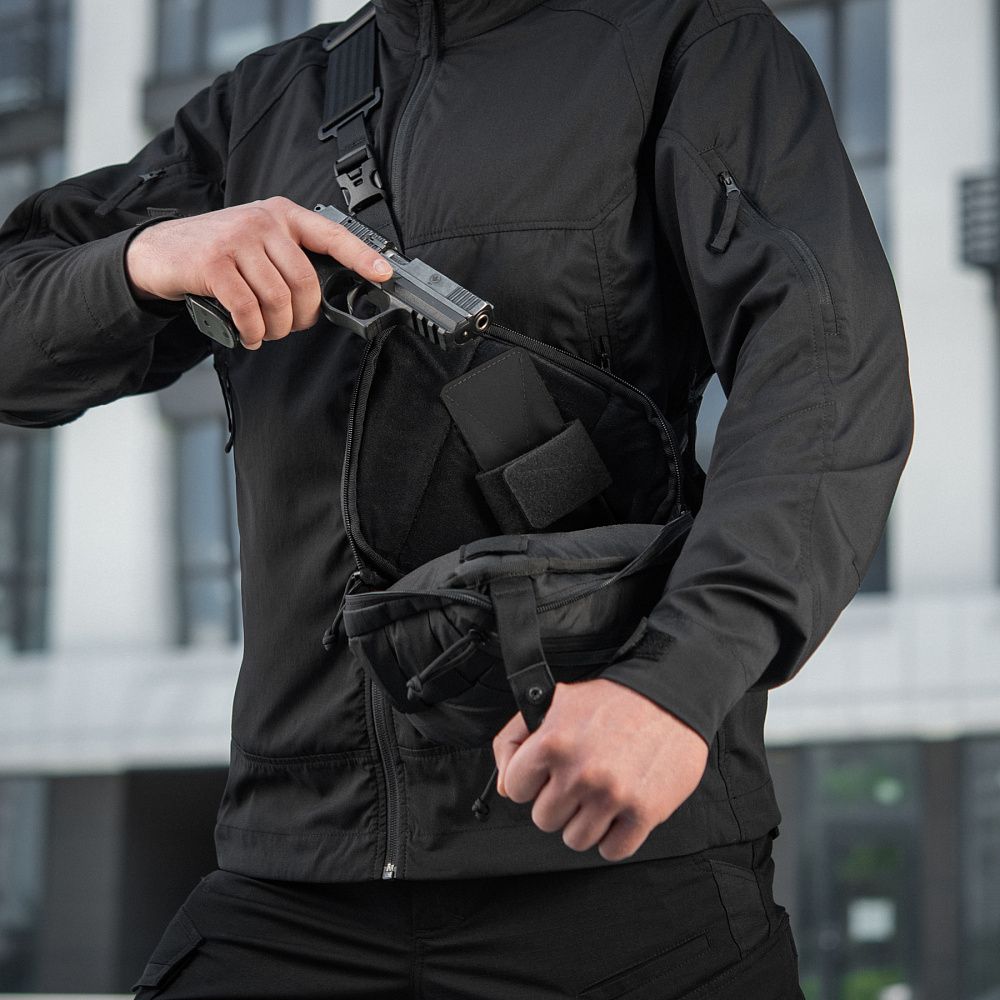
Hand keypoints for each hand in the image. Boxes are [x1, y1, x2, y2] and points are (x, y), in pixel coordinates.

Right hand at [125, 196, 392, 349]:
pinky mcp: (213, 263)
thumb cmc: (217, 253)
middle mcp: (263, 221)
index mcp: (282, 215)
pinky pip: (248, 309)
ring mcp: (237, 239)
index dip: (361, 256)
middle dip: (303, 316)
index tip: (384, 275)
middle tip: (290, 326)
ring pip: (279, 299)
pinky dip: (252, 331)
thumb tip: (326, 298)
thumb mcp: (258, 243)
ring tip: (264, 331)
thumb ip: (290, 259)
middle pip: (306, 282)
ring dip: (275, 328)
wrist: (158, 251)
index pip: (332, 234)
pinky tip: (248, 334)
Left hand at [493, 678, 708, 861]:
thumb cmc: (613, 700)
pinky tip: (620, 810)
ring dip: (586, 822)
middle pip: (544, 819)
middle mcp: (580, 772)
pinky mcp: (644, 813)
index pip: (516, 789)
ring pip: (575, 840)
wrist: (671, 696)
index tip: (547, 775)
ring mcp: (612, 796)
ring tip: (601, 795)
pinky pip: (612, 850)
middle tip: (580, 782)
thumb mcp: (555, 703)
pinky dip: (615, 836)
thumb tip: (506, 790)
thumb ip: (516, 740)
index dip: (531, 782)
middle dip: (559, 802)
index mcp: (553, 742)